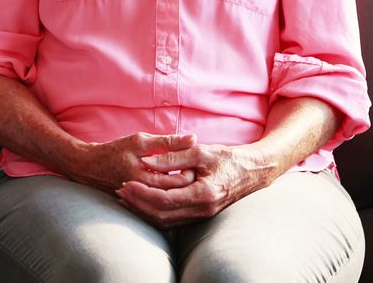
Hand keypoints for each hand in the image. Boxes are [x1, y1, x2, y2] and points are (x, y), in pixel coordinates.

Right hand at [64, 132, 197, 194]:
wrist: (88, 167)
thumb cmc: (113, 151)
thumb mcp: (139, 141)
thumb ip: (167, 142)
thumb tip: (193, 138)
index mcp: (146, 178)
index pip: (180, 182)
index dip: (191, 171)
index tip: (192, 161)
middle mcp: (146, 195)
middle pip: (178, 193)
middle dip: (187, 181)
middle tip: (191, 169)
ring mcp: (142, 202)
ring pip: (170, 200)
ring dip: (179, 189)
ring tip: (182, 176)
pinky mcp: (139, 205)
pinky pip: (160, 203)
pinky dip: (168, 194)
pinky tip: (169, 184)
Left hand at [115, 144, 278, 227]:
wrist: (252, 171)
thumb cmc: (227, 158)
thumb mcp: (201, 151)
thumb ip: (174, 155)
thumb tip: (148, 161)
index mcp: (203, 193)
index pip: (165, 199)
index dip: (143, 193)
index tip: (126, 183)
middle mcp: (203, 209)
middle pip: (162, 214)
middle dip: (139, 204)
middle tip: (120, 191)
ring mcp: (202, 215)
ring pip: (166, 221)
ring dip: (144, 210)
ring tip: (126, 198)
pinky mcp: (200, 215)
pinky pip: (173, 220)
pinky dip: (155, 213)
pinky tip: (142, 203)